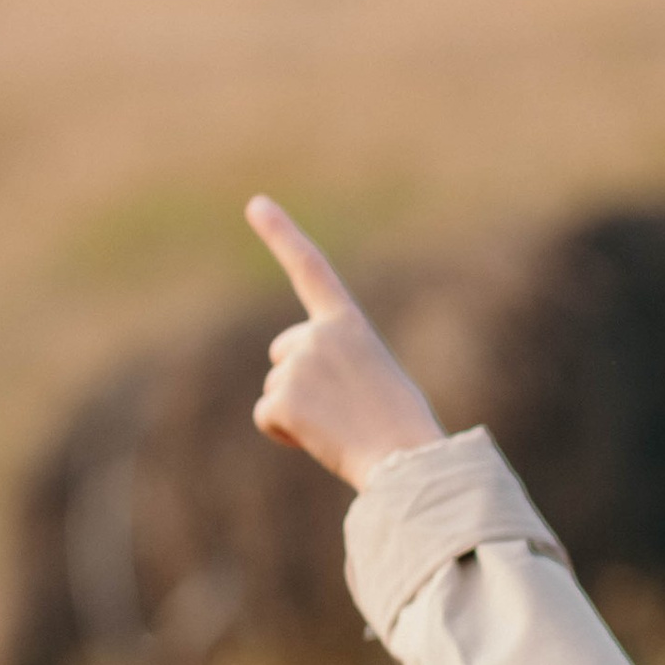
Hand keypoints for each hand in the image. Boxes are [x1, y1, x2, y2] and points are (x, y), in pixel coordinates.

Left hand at [245, 195, 444, 489]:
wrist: (407, 461)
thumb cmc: (404, 427)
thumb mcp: (378, 378)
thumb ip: (339, 364)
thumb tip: (300, 393)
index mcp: (349, 324)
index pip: (311, 269)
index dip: (281, 234)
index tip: (256, 204)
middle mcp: (317, 335)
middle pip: (283, 353)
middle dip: (300, 380)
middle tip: (344, 409)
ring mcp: (296, 366)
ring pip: (277, 389)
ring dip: (300, 412)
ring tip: (341, 427)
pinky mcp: (281, 400)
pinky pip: (267, 417)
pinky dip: (286, 433)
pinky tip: (320, 440)